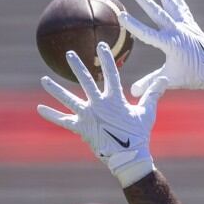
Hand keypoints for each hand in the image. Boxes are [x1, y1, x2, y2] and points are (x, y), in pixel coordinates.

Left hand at [37, 42, 162, 186]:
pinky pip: (63, 121)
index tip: (100, 46)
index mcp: (115, 99)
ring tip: (44, 80)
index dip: (106, 59)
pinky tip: (40, 108)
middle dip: (77, 66)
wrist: (128, 157)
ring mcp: (88, 116)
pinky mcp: (81, 128)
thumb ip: (152, 94)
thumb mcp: (147, 113)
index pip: (110, 74)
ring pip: (68, 99)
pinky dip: (51, 115)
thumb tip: (164, 79)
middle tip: (69, 53)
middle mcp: (98, 104)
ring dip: (55, 89)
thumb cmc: (138, 135)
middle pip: (85, 81)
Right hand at [123, 0, 203, 99]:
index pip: (148, 34)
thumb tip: (132, 93)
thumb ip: (150, 83)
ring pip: (172, 3)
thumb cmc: (192, 76)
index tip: (122, 16)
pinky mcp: (191, 24)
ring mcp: (186, 25)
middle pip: (158, 13)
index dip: (134, 25)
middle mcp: (179, 31)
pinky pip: (181, 7)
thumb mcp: (170, 80)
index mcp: (172, 45)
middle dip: (144, 0)